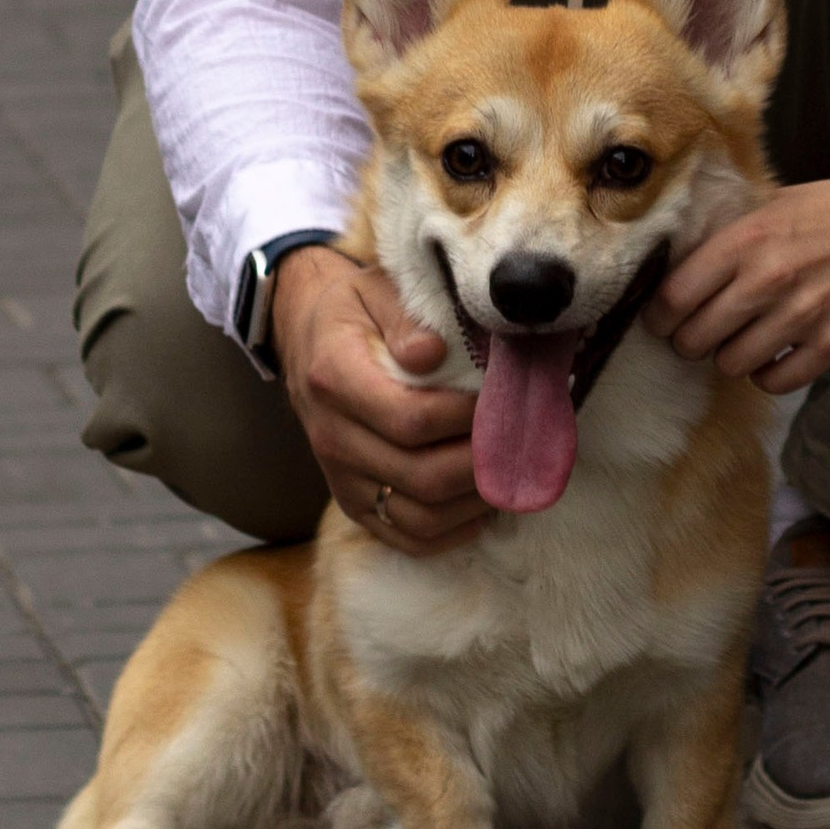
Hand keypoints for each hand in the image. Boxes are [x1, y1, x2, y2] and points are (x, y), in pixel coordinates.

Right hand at [271, 246, 485, 550]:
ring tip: (509, 471)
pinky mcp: (353, 504)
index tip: (502, 400)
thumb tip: (433, 352)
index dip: (467, 418)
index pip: (411, 419)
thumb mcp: (376, 291)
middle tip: (521, 441)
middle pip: (421, 476)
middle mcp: (333, 437)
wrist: (308, 341)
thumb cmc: (356, 312)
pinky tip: (483, 505)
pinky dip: (452, 531)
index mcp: (335, 379)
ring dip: (474, 502)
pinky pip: (405, 537)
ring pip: (418, 516)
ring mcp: (341, 478)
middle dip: (482, 463)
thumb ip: (404, 318)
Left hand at [646, 169, 829, 391]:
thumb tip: (674, 264)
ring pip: (730, 364)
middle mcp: (769, 281)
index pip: (673, 298)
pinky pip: (773, 383)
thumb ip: (727, 234)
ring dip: (729, 355)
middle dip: (689, 340)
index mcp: (747, 239)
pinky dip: (767, 374)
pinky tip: (774, 353)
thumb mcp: (774, 203)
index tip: (662, 317)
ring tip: (741, 338)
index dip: (658, 315)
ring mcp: (802, 318)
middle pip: (694, 339)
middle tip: (698, 331)